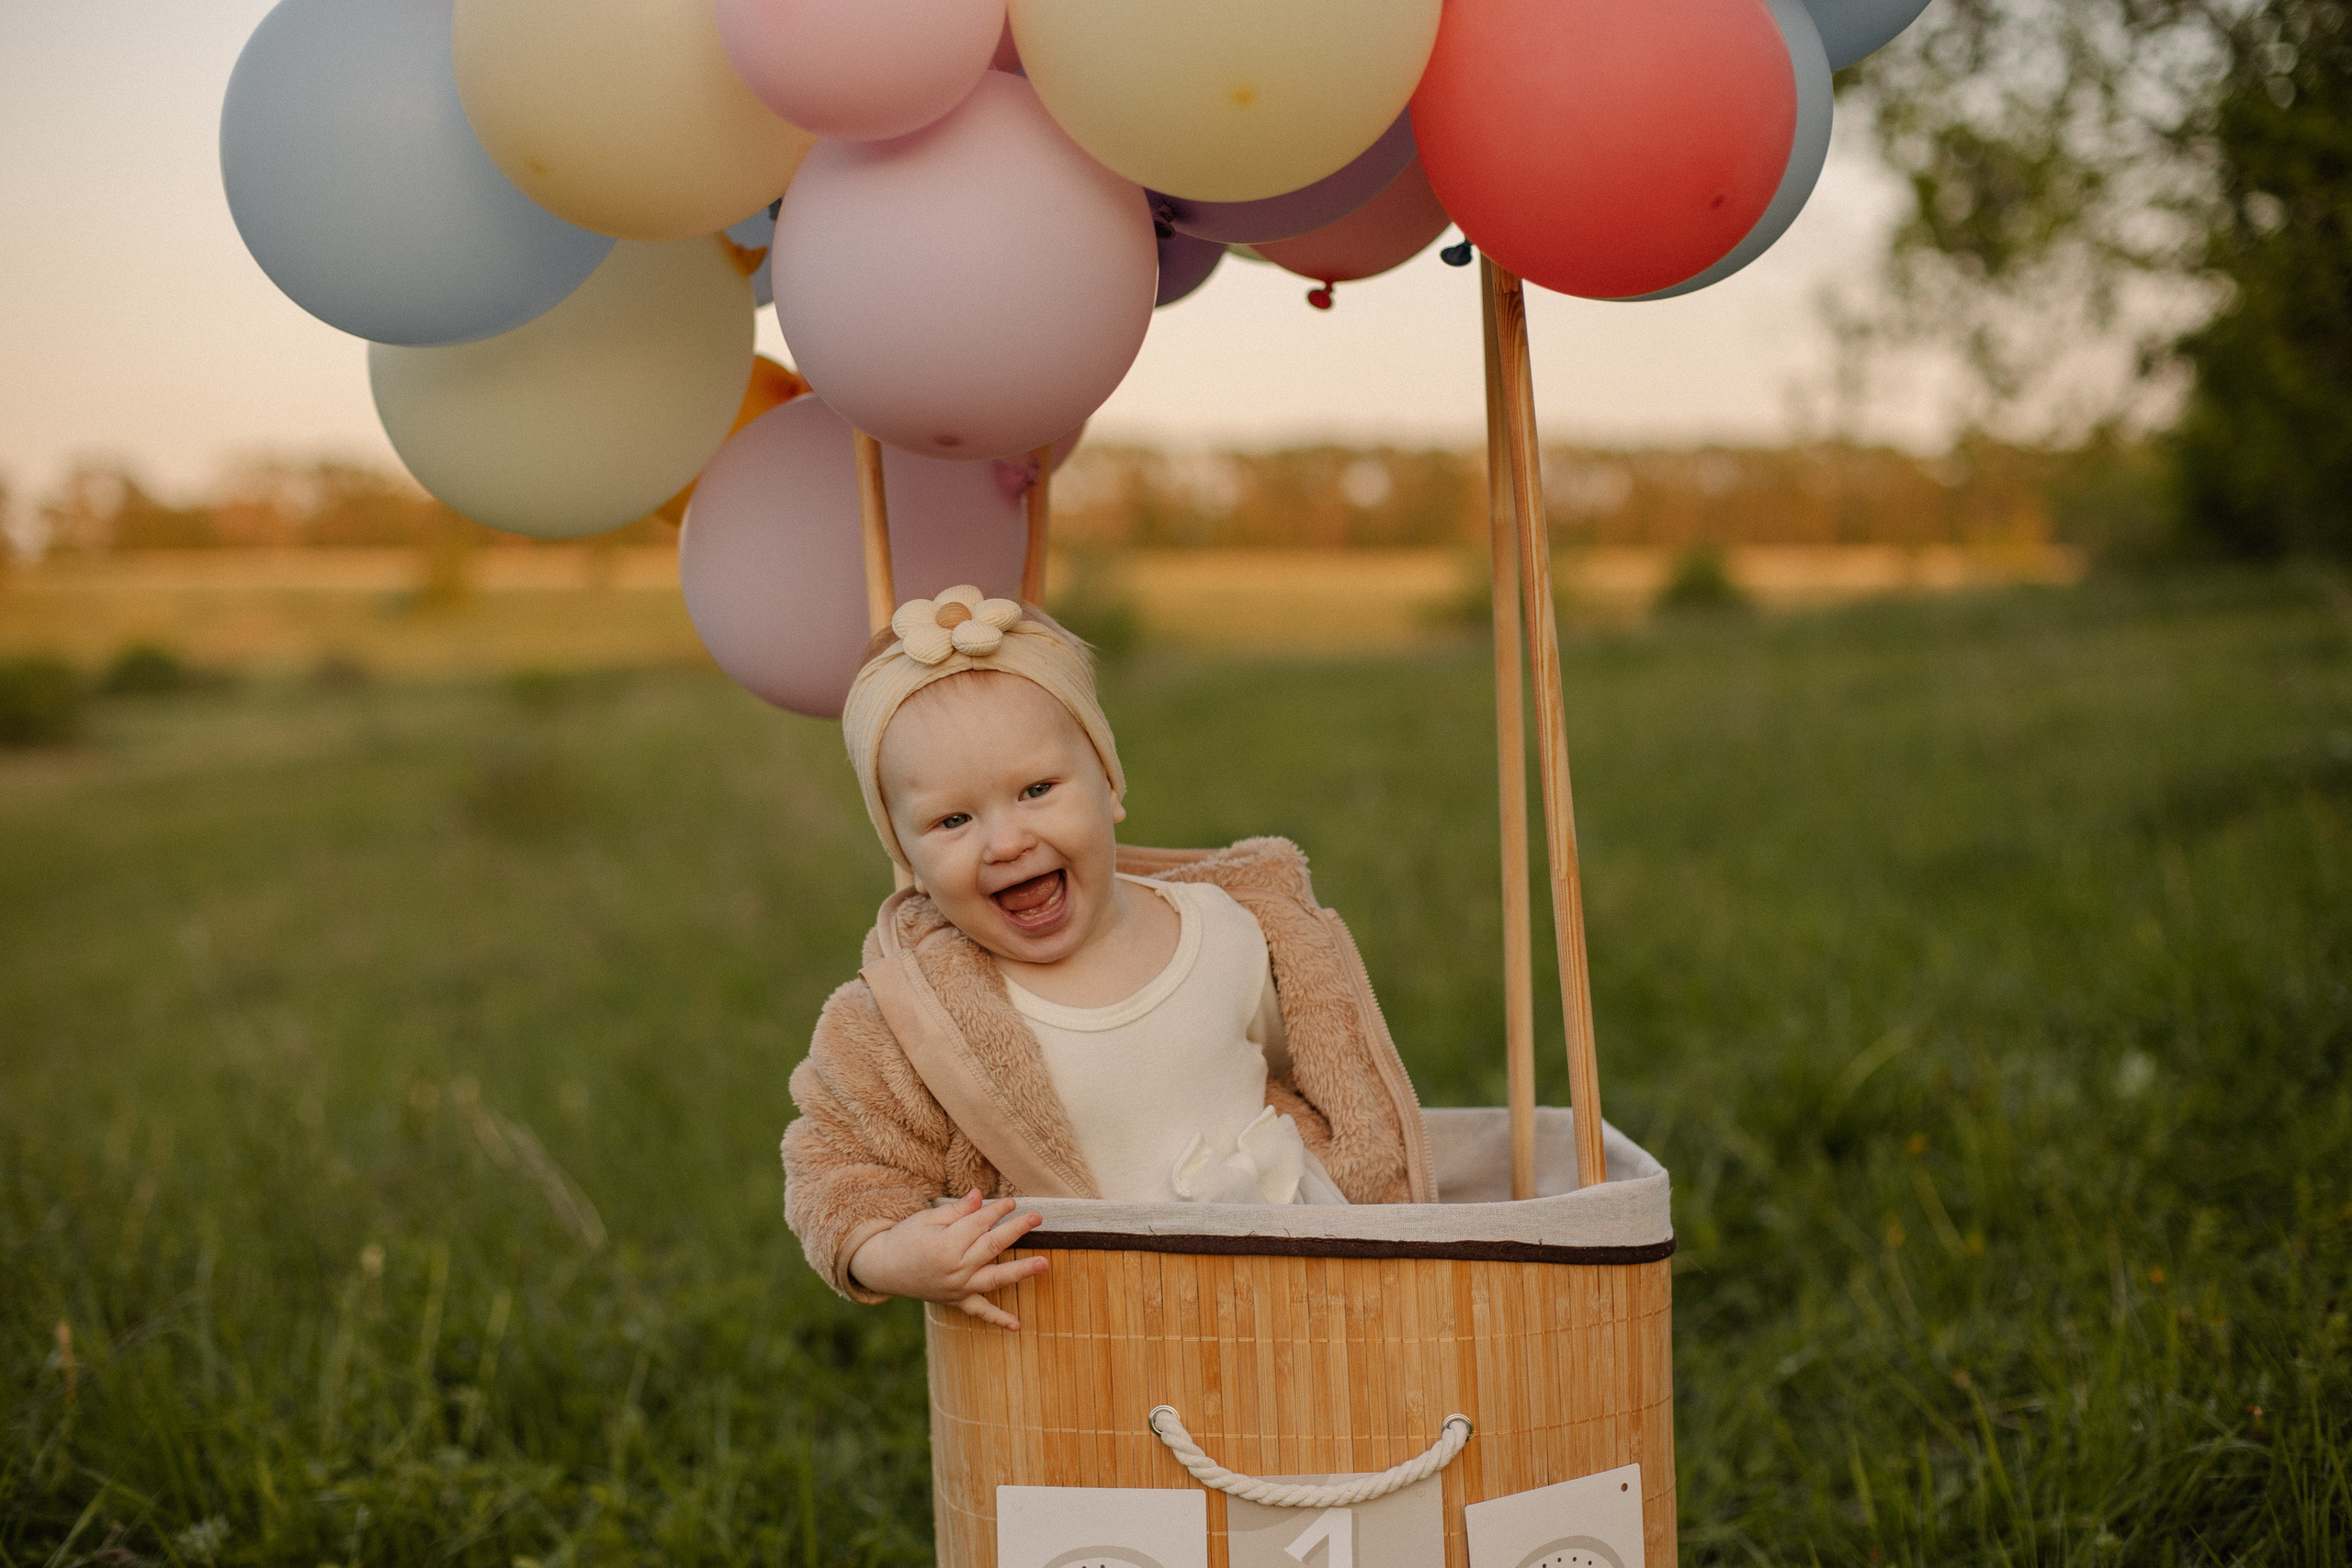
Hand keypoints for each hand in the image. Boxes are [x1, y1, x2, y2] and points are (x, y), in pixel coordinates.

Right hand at [848, 1191, 1049, 1330]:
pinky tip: (1017, 1325)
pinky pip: (979, 1312)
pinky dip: (998, 1319)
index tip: (1014, 1202)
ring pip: (994, 1278)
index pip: (980, 1224)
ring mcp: (957, 1287)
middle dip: (1016, 1230)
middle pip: (992, 1246)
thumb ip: (957, 1211)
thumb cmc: (905, 1238)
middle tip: (1038, 1218)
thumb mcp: (927, 1219)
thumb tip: (981, 1196)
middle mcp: (955, 1268)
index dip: (998, 1211)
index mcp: (946, 1244)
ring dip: (1021, 1271)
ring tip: (1044, 1264)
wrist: (883, 1268)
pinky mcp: (956, 1300)